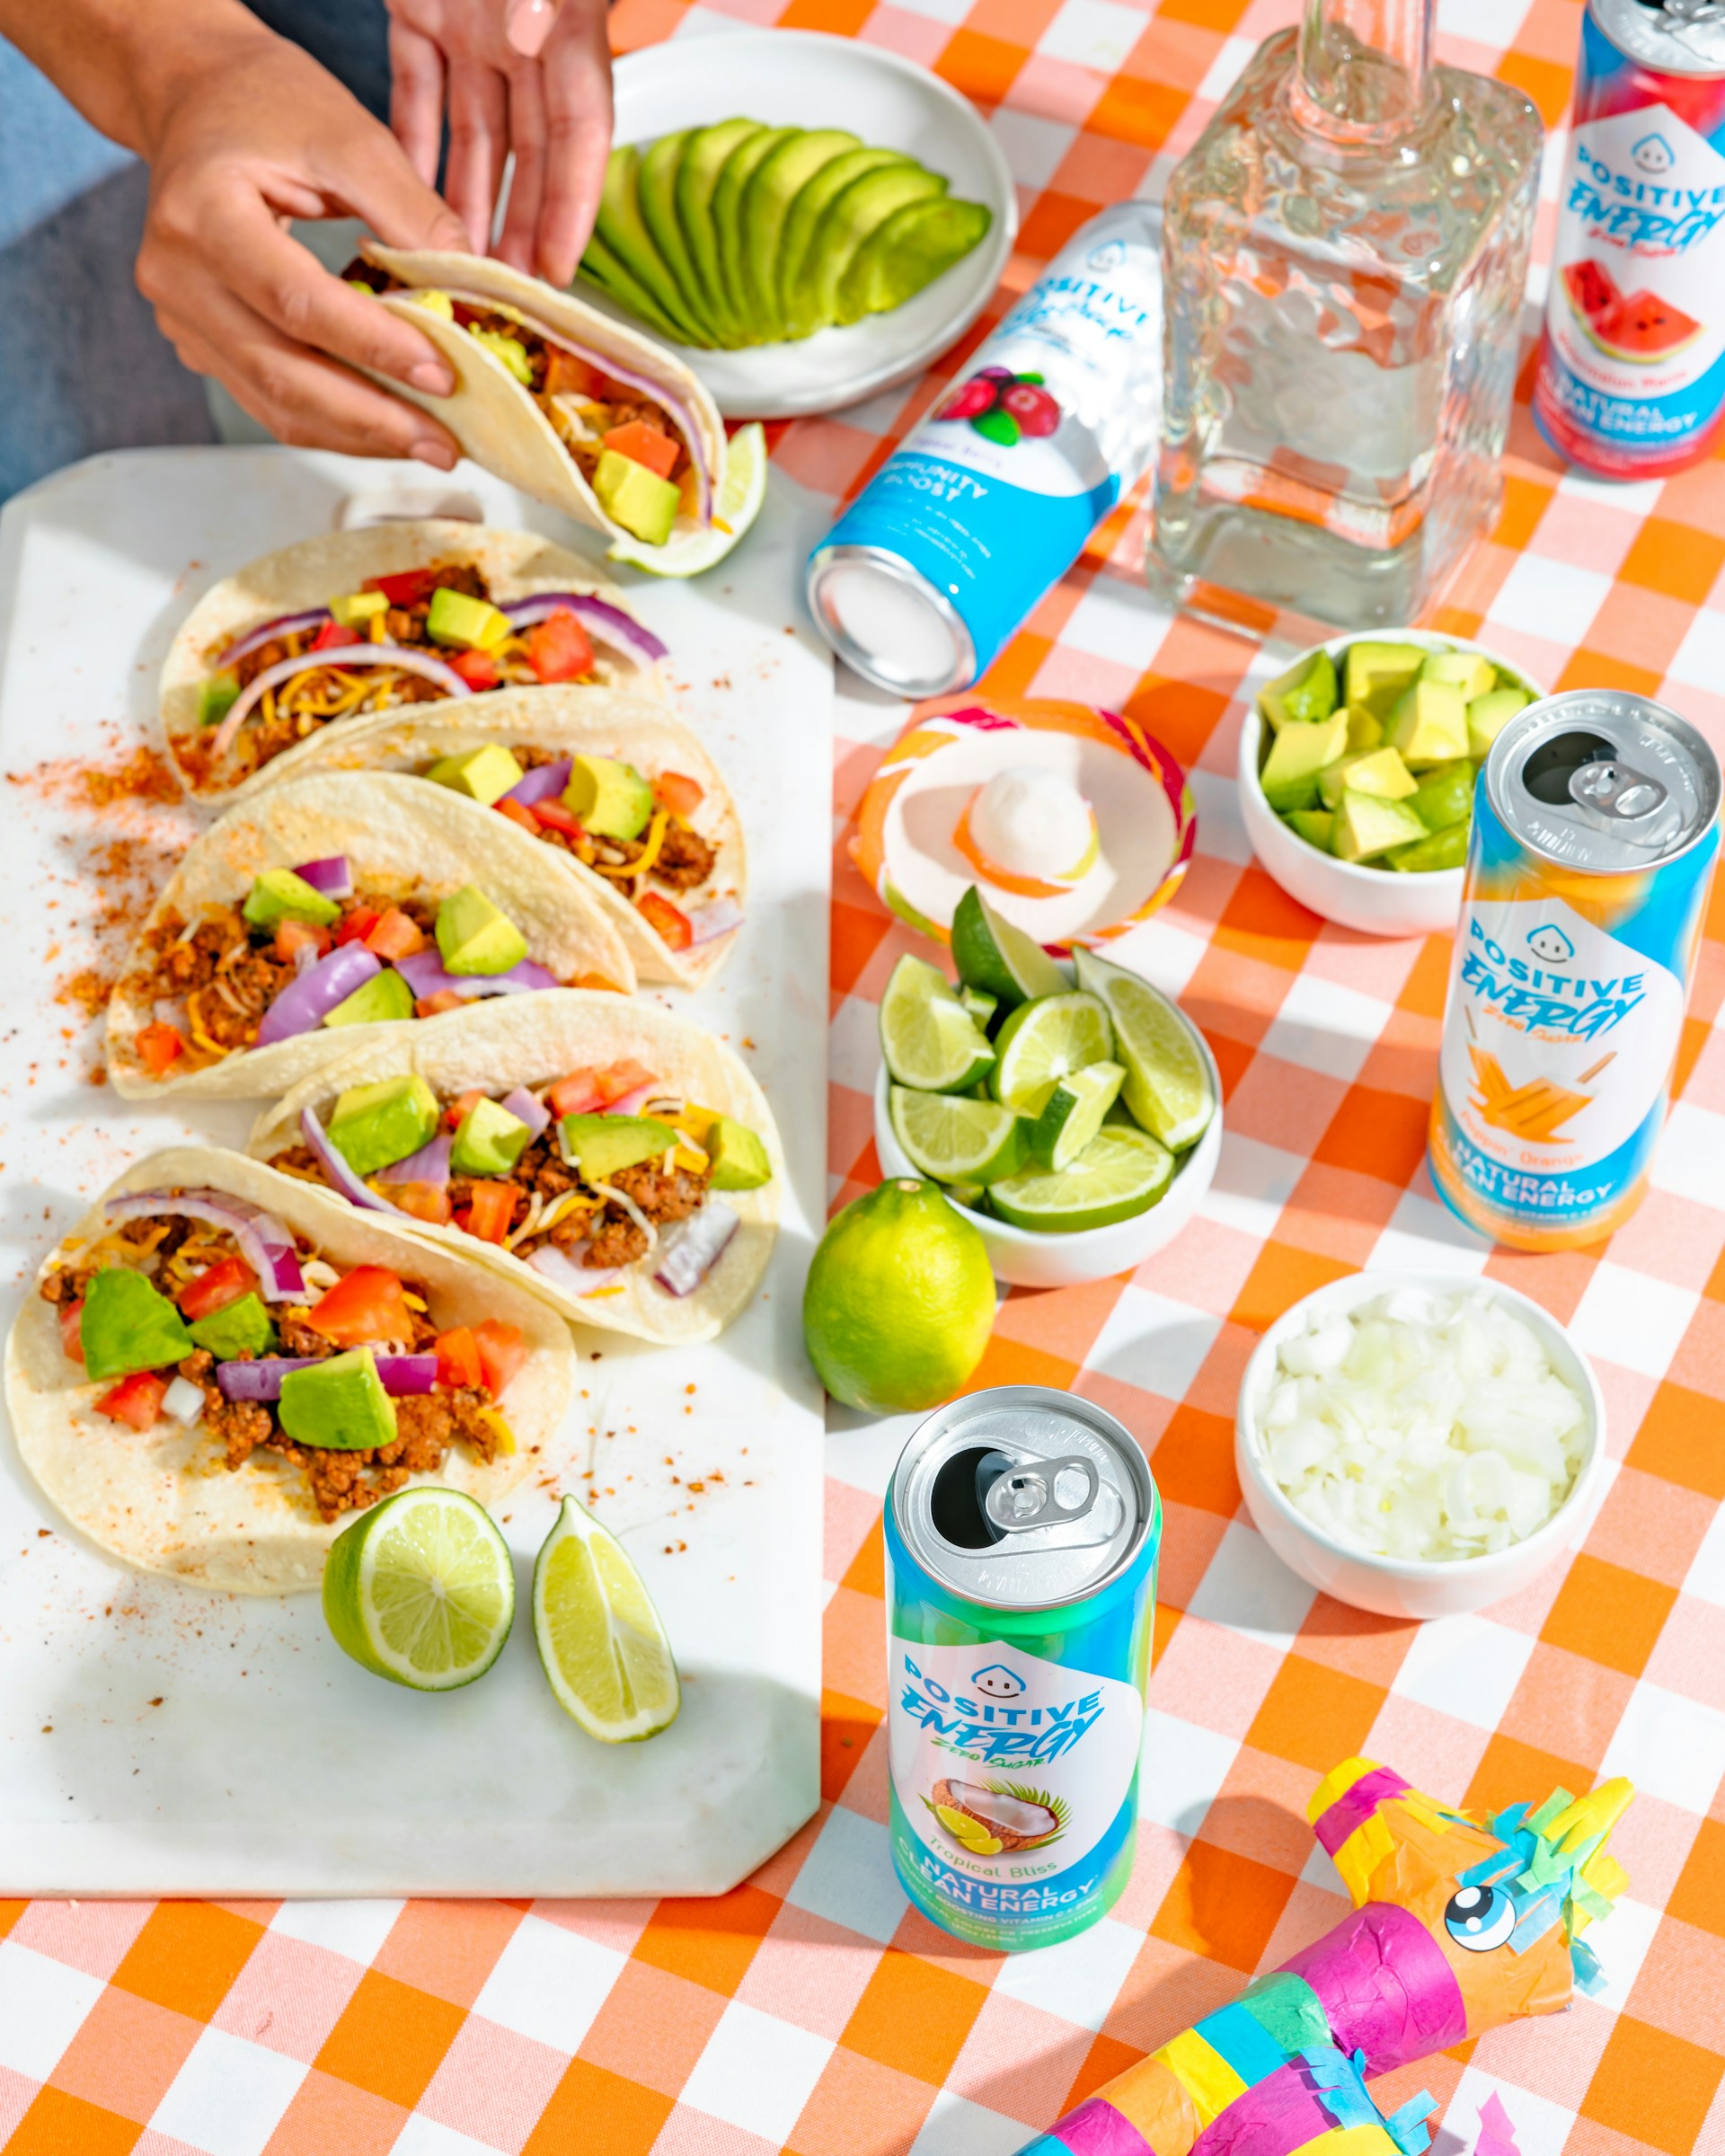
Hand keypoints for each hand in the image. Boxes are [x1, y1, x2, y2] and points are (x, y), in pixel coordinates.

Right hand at [134, 26, 473, 465]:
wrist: (196, 97)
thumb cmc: (267, 103)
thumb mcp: (350, 136)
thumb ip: (412, 215)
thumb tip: (469, 296)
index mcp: (202, 211)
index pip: (296, 303)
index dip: (374, 348)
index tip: (444, 376)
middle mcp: (176, 275)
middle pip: (280, 374)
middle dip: (373, 419)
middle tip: (446, 445)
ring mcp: (180, 316)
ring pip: (274, 403)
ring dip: (358, 435)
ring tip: (430, 445)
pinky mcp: (198, 341)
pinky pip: (269, 398)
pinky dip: (334, 421)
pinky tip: (388, 426)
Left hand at [386, 0, 613, 287]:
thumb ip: (595, 13)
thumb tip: (654, 54)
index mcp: (566, 15)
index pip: (580, 129)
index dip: (573, 203)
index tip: (556, 267)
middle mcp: (523, 31)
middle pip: (531, 146)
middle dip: (520, 223)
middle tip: (503, 287)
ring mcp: (471, 23)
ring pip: (475, 128)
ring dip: (468, 199)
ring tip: (457, 261)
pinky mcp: (420, 8)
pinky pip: (417, 85)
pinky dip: (415, 140)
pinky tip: (409, 193)